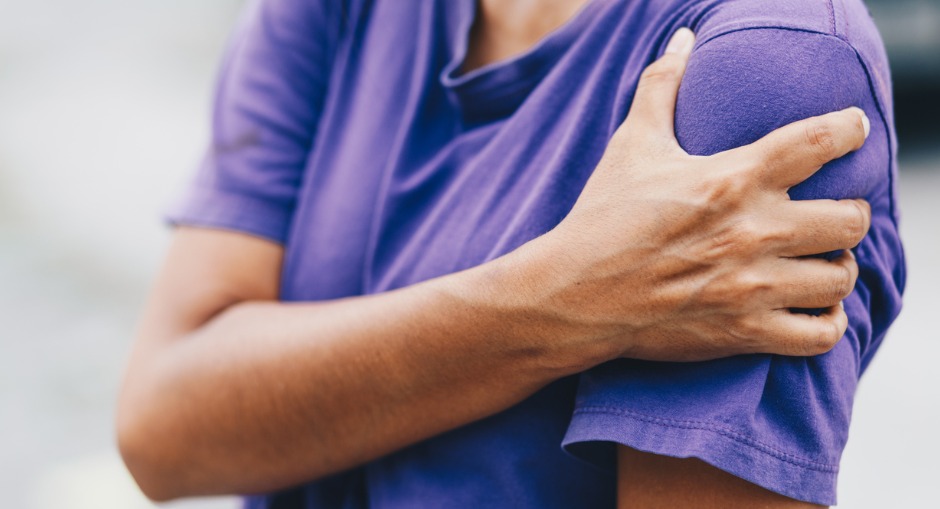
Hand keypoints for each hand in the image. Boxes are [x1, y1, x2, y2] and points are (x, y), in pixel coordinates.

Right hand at [524, 28, 870, 361]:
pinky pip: (820, 335)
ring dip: (837, 266)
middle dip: (850, 213)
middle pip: (852, 218)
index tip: (852, 130)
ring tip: (817, 261)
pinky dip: (827, 322)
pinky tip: (812, 307)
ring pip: (842, 277)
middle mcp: (751, 231)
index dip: (850, 130)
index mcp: (731, 179)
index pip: (820, 141)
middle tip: (829, 214)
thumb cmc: (602, 218)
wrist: (573, 294)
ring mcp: (750, 286)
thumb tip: (681, 39)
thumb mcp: (632, 146)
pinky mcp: (743, 332)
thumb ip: (662, 87)